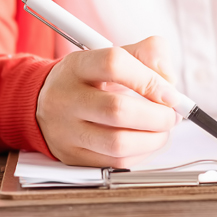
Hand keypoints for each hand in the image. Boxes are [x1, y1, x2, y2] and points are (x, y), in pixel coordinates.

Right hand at [35, 36, 181, 167]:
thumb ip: (148, 54)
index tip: (170, 92)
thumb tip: (169, 79)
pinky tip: (146, 141)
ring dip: (153, 139)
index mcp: (77, 66)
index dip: (149, 79)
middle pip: (117, 110)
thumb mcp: (112, 54)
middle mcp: (66, 98)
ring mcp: (65, 131)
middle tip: (171, 115)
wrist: (45, 103)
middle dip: (157, 116)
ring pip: (118, 144)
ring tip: (162, 129)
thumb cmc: (90, 79)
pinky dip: (141, 153)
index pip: (114, 64)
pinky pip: (116, 163)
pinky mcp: (72, 157)